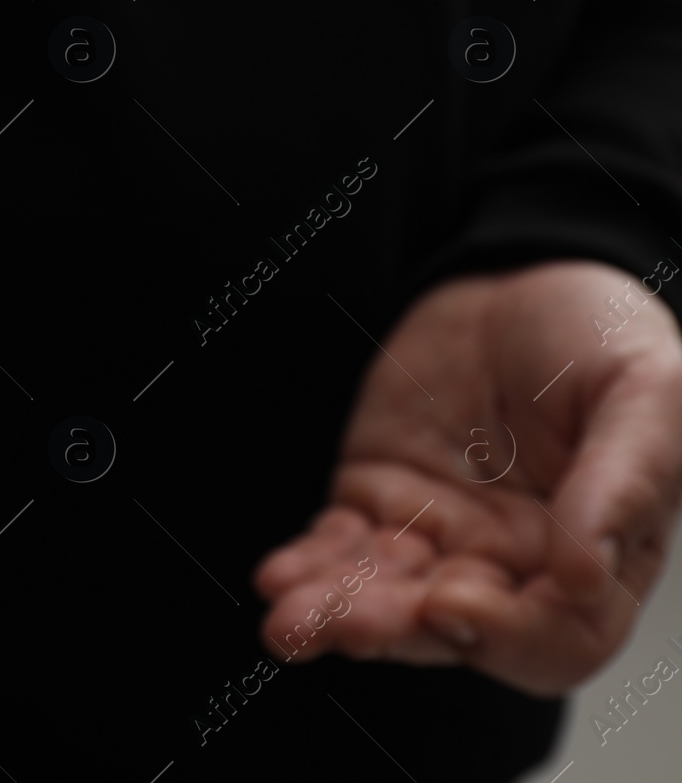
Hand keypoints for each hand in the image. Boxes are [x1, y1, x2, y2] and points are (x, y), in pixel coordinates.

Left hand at [254, 261, 681, 693]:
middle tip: (348, 623)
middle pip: (453, 629)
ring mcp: (440, 538)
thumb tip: (586, 574)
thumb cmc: (601, 338)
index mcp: (598, 559)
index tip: (451, 601)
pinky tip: (278, 575)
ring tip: (288, 618)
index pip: (558, 638)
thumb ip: (628, 479)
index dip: (506, 634)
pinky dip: (308, 565)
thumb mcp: (646, 390)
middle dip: (395, 630)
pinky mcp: (379, 502)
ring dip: (335, 610)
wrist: (522, 283)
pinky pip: (339, 549)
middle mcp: (514, 566)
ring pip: (384, 598)